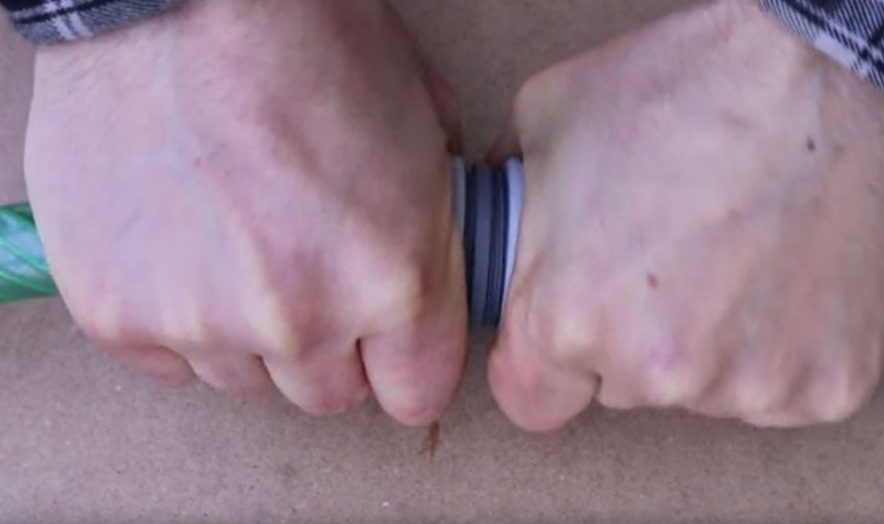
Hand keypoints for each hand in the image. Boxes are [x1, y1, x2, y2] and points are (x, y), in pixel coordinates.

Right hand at [24, 0, 465, 423]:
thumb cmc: (309, 38)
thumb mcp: (423, 127)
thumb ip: (437, 226)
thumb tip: (436, 271)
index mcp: (393, 279)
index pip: (415, 395)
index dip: (406, 361)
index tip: (391, 338)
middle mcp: (300, 319)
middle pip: (327, 394)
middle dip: (330, 344)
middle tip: (308, 268)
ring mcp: (199, 321)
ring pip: (244, 379)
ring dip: (248, 331)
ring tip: (235, 241)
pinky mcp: (116, 311)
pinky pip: (166, 359)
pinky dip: (175, 315)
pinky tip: (180, 245)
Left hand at [487, 0, 883, 429]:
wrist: (842, 73)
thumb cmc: (696, 85)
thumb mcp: (556, 119)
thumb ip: (514, 209)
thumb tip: (511, 242)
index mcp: (571, 319)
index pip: (534, 398)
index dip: (551, 358)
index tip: (579, 319)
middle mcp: (658, 373)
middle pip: (626, 387)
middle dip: (637, 336)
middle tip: (679, 252)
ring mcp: (752, 389)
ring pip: (709, 391)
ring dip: (718, 343)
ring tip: (748, 250)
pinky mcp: (831, 388)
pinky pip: (787, 389)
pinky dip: (788, 346)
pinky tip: (797, 272)